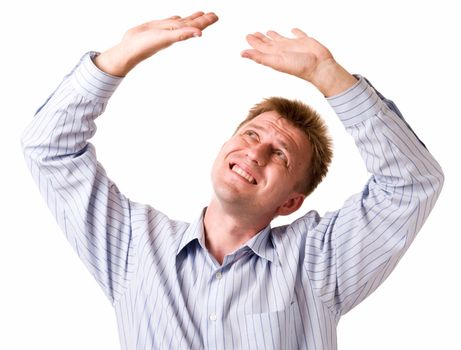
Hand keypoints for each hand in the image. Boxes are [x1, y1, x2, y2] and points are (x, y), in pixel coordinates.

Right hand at [95, 11, 218, 75]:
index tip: (215, 16)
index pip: (195, 25)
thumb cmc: (146, 45)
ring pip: (182, 22)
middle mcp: (174, 31)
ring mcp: (165, 29)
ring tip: (201, 13)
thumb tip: (200, 33)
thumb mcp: (167, 38)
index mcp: (178, 33)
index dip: (206, 21)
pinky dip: (176, 19)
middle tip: (213, 14)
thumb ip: (183, 34)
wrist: (130, 49)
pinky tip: (179, 18)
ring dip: (192, 18)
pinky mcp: (156, 27)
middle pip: (192, 23)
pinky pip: (170, 21)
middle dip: (203, 19)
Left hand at [241, 29, 356, 95]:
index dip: (254, 42)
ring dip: (275, 36)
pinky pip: (299, 35)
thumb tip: (242, 53)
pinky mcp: (305, 41)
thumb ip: (259, 57)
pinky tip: (293, 30)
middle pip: (269, 43)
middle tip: (254, 34)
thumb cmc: (299, 67)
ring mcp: (294, 46)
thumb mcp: (275, 61)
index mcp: (275, 55)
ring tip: (269, 32)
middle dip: (261, 39)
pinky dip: (296, 32)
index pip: (261, 48)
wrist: (319, 67)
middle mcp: (283, 50)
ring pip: (281, 39)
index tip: (248, 36)